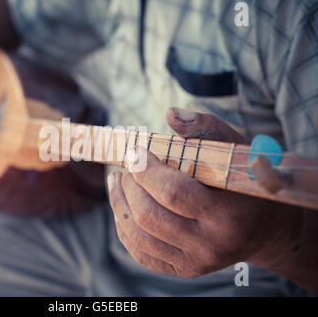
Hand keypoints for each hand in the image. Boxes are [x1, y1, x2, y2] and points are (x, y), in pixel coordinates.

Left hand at [107, 107, 303, 276]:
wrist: (264, 228)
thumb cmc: (245, 182)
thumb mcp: (234, 150)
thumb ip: (205, 128)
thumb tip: (171, 114)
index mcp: (228, 215)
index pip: (173, 193)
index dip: (146, 170)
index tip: (136, 152)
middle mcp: (210, 245)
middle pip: (149, 216)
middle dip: (130, 185)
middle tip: (129, 165)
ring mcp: (195, 262)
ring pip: (138, 235)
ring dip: (119, 202)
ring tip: (119, 180)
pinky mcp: (182, 269)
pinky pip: (140, 252)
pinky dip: (124, 226)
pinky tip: (123, 205)